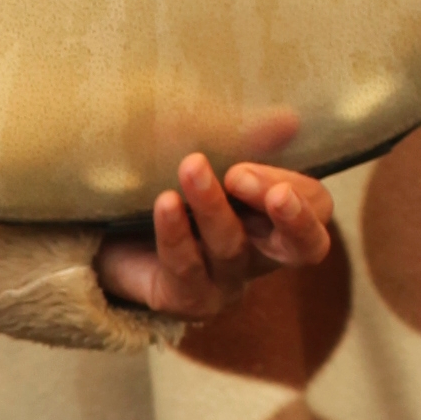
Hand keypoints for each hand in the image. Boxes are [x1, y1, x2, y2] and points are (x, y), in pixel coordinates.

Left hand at [95, 147, 333, 320]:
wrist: (104, 234)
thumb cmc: (164, 187)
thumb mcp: (205, 158)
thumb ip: (245, 141)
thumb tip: (289, 121)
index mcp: (276, 218)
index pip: (316, 208)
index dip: (299, 192)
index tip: (253, 166)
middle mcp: (260, 255)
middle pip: (302, 247)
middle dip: (292, 218)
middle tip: (265, 186)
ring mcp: (225, 282)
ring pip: (231, 246)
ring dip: (214, 205)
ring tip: (192, 166)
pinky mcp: (186, 298)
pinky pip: (185, 267)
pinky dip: (175, 232)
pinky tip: (165, 202)